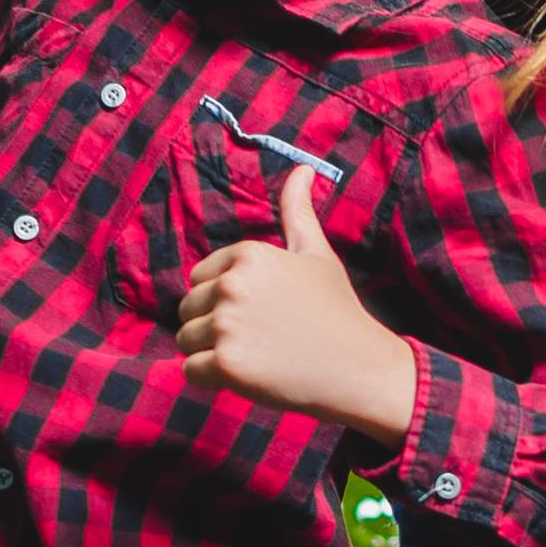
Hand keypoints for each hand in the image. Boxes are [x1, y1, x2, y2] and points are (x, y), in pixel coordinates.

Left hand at [175, 167, 417, 441]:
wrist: (359, 368)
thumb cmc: (338, 311)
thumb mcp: (317, 254)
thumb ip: (298, 212)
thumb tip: (303, 168)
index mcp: (248, 254)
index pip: (200, 278)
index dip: (224, 300)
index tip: (260, 313)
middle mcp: (233, 284)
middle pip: (188, 308)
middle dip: (213, 327)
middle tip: (259, 339)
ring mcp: (227, 324)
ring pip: (186, 339)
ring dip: (211, 353)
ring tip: (254, 357)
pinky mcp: (226, 363)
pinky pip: (191, 370)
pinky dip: (212, 379)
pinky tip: (248, 376)